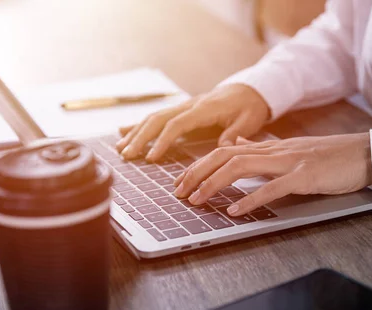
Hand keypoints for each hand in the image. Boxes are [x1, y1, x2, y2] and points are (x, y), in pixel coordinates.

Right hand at [116, 84, 269, 160]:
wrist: (251, 89)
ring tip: (120, 149)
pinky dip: (140, 125)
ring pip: (154, 117)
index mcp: (204, 109)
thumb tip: (223, 147)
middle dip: (140, 137)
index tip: (151, 157)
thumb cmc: (251, 106)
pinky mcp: (182, 111)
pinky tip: (123, 132)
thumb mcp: (249, 120)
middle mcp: (189, 105)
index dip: (163, 141)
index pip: (177, 124)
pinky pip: (158, 117)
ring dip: (136, 132)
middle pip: (158, 120)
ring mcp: (184, 107)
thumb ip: (235, 133)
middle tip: (127, 156)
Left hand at [173, 133, 371, 215]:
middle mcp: (275, 151)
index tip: (182, 181)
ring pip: (241, 167)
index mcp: (271, 147)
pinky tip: (234, 210)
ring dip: (214, 184)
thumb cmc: (331, 156)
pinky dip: (250, 199)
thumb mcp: (292, 149)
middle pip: (225, 156)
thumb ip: (263, 148)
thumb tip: (238, 142)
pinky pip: (272, 187)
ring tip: (196, 200)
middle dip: (197, 173)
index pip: (226, 150)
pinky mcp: (305, 176)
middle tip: (178, 193)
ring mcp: (289, 162)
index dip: (200, 165)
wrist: (364, 153)